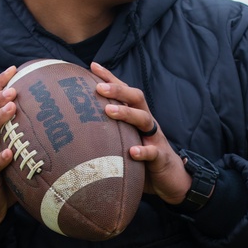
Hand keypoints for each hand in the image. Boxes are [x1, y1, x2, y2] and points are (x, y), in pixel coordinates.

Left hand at [90, 62, 191, 205]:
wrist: (171, 180)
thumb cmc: (142, 159)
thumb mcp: (125, 141)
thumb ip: (108, 132)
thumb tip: (77, 126)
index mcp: (137, 117)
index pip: (124, 92)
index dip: (110, 78)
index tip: (93, 66)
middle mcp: (147, 123)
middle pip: (136, 99)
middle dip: (118, 90)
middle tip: (99, 88)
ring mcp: (156, 139)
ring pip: (144, 119)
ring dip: (127, 113)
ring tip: (109, 110)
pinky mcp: (161, 158)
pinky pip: (153, 152)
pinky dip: (144, 150)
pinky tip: (133, 151)